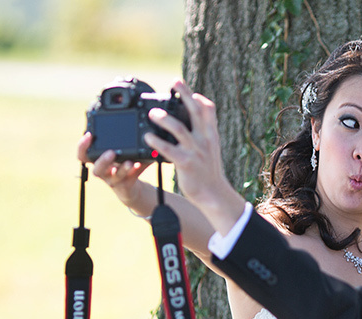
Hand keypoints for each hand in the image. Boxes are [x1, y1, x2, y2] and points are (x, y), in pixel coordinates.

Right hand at [77, 132, 151, 209]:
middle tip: (111, 152)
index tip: (89, 134)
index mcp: (97, 160)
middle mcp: (103, 171)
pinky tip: (139, 164)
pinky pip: (129, 179)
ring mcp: (113, 180)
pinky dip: (135, 171)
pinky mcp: (125, 186)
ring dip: (122, 169)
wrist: (130, 187)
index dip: (82, 146)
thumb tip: (128, 121)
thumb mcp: (117, 151)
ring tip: (129, 162)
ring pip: (115, 176)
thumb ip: (118, 139)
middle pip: (96, 169)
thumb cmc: (120, 164)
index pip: (83, 155)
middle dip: (103, 161)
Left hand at [143, 80, 244, 233]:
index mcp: (211, 135)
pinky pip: (168, 149)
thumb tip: (192, 121)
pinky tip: (147, 136)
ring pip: (178, 128)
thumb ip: (203, 134)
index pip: (209, 109)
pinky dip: (156, 141)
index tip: (187, 89)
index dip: (198, 97)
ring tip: (152, 113)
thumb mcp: (210, 149)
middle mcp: (205, 140)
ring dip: (164, 118)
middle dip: (185, 94)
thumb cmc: (208, 172)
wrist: (213, 194)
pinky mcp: (185, 163)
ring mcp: (195, 151)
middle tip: (174, 82)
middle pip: (195, 111)